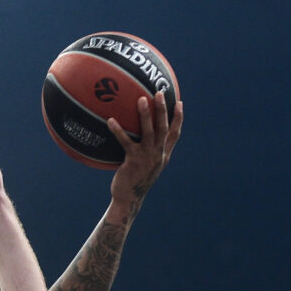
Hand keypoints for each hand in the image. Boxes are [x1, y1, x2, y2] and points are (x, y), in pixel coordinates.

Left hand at [107, 91, 183, 211]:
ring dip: (146, 115)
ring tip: (141, 99)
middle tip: (159, 93)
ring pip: (149, 132)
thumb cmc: (136, 179)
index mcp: (163, 155)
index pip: (174, 134)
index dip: (178, 118)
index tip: (180, 102)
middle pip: (164, 128)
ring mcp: (147, 158)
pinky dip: (118, 130)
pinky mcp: (133, 161)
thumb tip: (141, 136)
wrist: (129, 197)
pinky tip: (110, 121)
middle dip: (163, 110)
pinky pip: (126, 142)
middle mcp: (158, 154)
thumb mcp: (147, 165)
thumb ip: (149, 151)